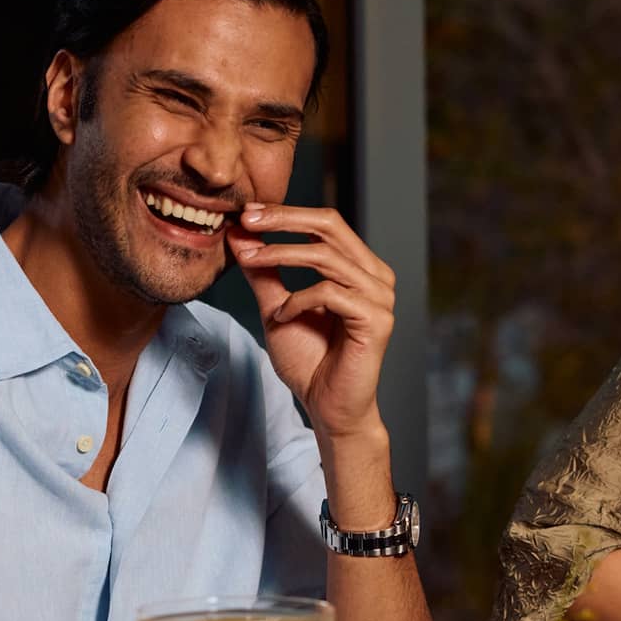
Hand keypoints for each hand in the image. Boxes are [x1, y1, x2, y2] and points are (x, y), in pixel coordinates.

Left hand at [228, 204, 395, 443]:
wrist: (327, 407)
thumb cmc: (310, 361)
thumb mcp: (277, 308)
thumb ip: (264, 272)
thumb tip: (241, 234)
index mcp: (359, 268)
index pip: (326, 223)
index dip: (286, 213)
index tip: (246, 214)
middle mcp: (375, 276)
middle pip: (331, 226)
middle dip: (285, 219)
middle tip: (247, 220)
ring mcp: (380, 297)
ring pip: (327, 256)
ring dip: (282, 256)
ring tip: (252, 264)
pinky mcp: (377, 320)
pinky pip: (330, 293)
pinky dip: (298, 301)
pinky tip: (282, 318)